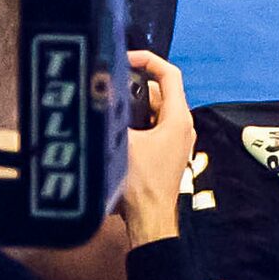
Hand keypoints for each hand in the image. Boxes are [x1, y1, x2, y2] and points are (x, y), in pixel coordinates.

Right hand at [118, 50, 193, 244]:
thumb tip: (96, 92)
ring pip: (153, 110)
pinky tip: (115, 133)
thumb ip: (110, 114)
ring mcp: (176, 141)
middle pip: (158, 91)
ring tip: (109, 112)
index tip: (125, 58)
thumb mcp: (120, 142)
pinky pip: (151, 127)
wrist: (149, 221)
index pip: (168, 73)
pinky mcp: (166, 153)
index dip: (147, 59)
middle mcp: (182, 126)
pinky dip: (135, 123)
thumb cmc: (140, 186)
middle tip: (110, 90)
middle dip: (133, 87)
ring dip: (131, 107)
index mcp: (178, 118)